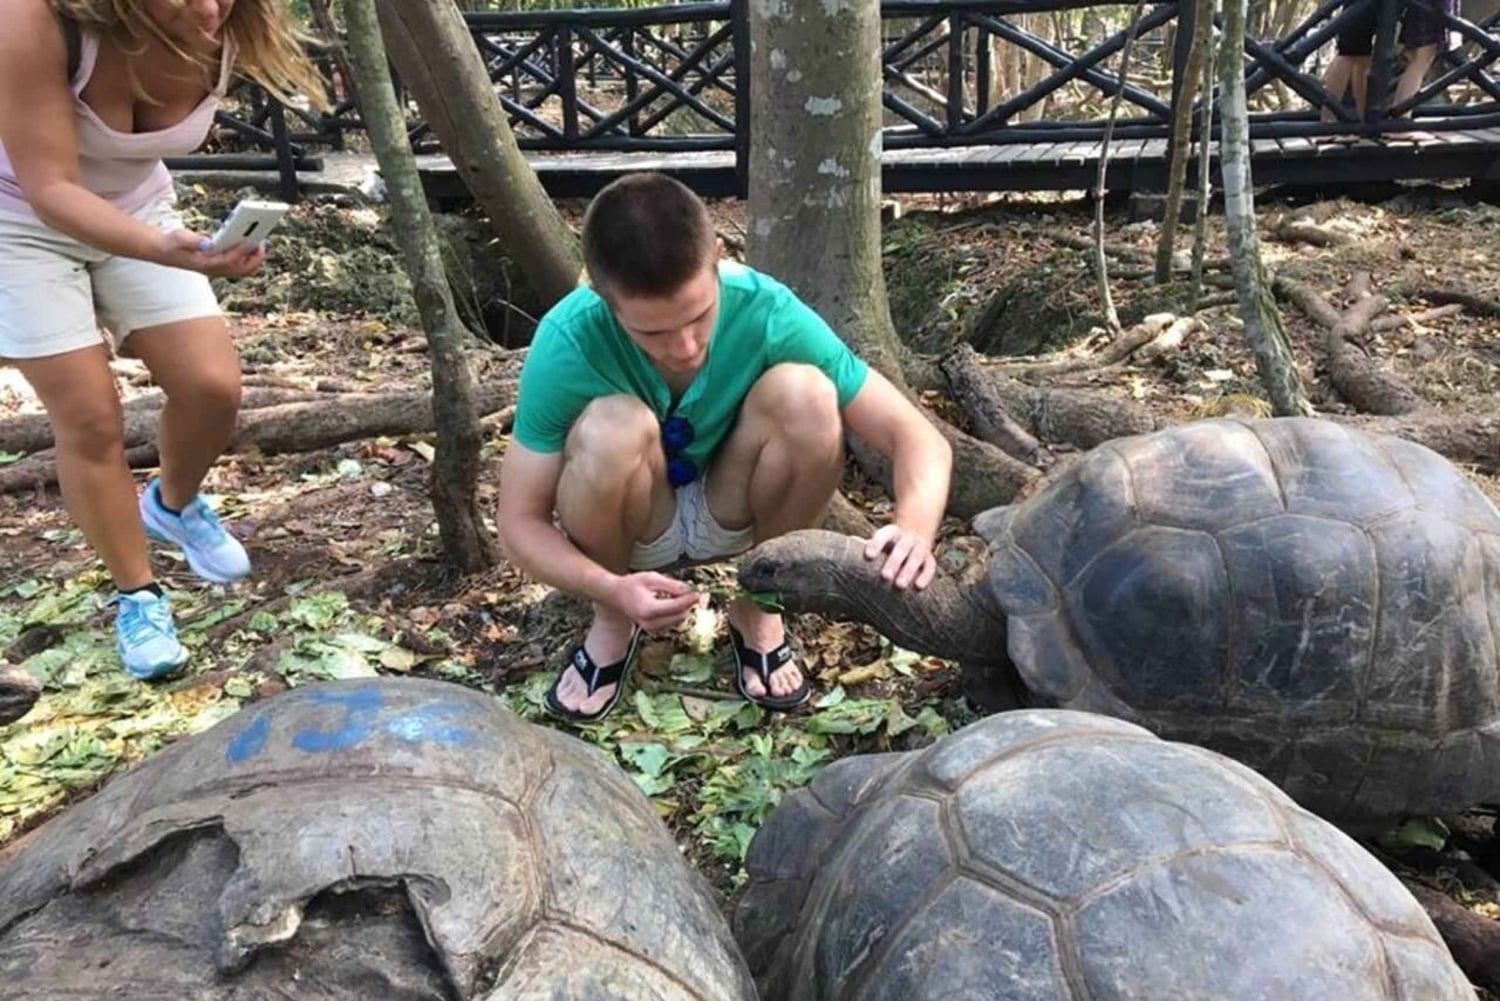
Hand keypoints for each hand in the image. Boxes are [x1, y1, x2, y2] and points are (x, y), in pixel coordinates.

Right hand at [152, 228, 267, 277]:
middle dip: (254, 259)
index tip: (252, 242)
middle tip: (261, 244)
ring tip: (259, 243)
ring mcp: (218, 269)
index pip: (229, 260)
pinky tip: (250, 244)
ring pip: (242, 270)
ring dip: (253, 259)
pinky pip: (239, 265)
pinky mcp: (219, 265)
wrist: (165, 251)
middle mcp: (214, 270)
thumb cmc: (172, 244)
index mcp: (206, 264)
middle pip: (241, 270)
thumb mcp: (179, 238)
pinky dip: (247, 257)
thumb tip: (207, 243)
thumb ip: (193, 241)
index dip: (242, 251)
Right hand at [605, 572, 700, 632]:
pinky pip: (673, 623)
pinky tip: (671, 603)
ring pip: (678, 620)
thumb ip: (671, 585)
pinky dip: (676, 613)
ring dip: (683, 609)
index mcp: (649, 609)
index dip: (689, 600)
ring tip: (678, 595)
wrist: (617, 596)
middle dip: (687, 604)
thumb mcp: (652, 578)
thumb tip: (688, 590)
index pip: (676, 607)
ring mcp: (652, 629)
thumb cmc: (632, 585)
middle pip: (680, 616)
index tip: (698, 594)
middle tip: (692, 592)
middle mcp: (650, 623)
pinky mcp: (654, 630)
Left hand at [864, 524, 936, 590]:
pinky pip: (930, 567)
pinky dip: (926, 576)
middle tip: (885, 576)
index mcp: (892, 532)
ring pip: (916, 557)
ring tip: (899, 585)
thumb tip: (845, 546)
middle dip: (894, 562)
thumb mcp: (877, 543)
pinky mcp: (929, 559)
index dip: (877, 543)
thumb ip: (865, 546)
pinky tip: (918, 587)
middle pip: (901, 548)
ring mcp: (920, 548)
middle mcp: (907, 538)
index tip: (868, 556)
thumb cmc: (887, 547)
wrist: (913, 539)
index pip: (884, 534)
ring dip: (908, 571)